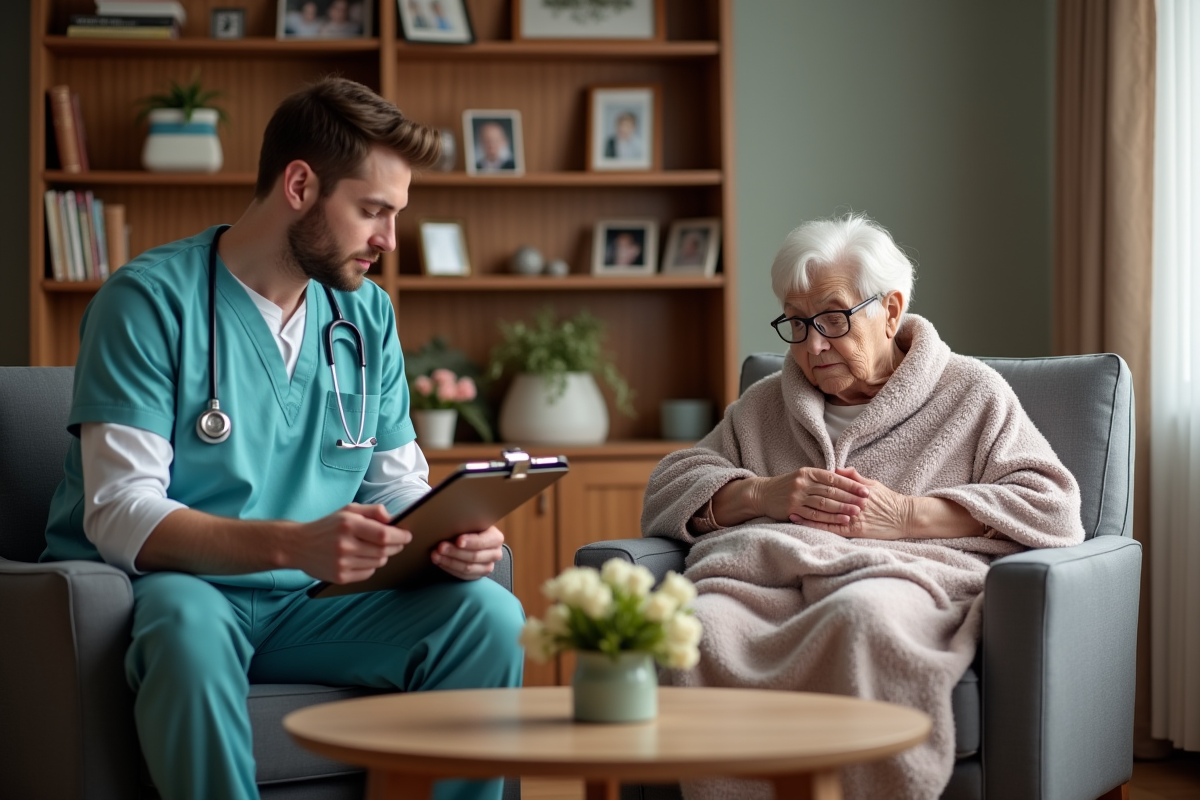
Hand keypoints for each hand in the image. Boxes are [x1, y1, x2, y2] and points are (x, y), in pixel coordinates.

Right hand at [290, 503, 411, 583]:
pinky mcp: (339, 577)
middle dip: (396, 546)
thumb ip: (372, 511)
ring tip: (378, 549)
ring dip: (384, 555)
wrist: (298, 545)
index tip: (407, 535)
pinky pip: (368, 573)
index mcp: (348, 525)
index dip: (400, 536)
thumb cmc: (327, 526)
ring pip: (378, 562)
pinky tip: (364, 558)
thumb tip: (393, 519)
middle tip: (398, 543)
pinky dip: (371, 565)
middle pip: (383, 550)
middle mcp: (344, 545)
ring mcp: (341, 563)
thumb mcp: (348, 510)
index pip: (383, 535)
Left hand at [432, 525, 505, 579]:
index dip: (470, 542)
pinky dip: (449, 569)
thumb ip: (466, 523)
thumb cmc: (472, 528)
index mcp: (496, 538)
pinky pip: (463, 576)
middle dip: (455, 552)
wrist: (474, 538)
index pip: (483, 542)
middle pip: (474, 556)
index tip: (458, 540)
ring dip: (449, 562)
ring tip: (435, 555)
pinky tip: (440, 562)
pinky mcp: (477, 575)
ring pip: (467, 568)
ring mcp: (487, 567)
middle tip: (440, 547)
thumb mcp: (473, 522)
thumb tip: (452, 523)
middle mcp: (495, 554)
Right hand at [754, 467, 870, 524]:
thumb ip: (821, 477)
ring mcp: (797, 496)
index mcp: (808, 472)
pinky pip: (815, 515)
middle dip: (850, 496)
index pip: (833, 477)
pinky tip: (842, 520)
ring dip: (842, 508)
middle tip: (866, 502)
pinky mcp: (793, 509)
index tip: (865, 489)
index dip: (851, 484)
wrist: (762, 493)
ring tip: (857, 511)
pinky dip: (830, 518)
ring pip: (824, 503)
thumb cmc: (787, 485)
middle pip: (831, 490)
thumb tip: (845, 476)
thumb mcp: (802, 476)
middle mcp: (803, 482)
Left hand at [800, 467, 911, 539]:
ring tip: (789, 513)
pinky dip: (818, 527)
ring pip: (825, 516)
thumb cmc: (889, 500)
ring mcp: (853, 517)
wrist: (905, 516)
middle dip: (805, 501)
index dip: (812, 487)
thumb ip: (854, 477)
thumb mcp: (872, 484)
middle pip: (823, 501)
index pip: (829, 488)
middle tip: (787, 499)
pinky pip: (833, 529)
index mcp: (854, 490)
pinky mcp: (856, 530)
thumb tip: (837, 469)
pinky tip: (806, 526)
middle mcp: (852, 502)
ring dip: (806, 515)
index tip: (797, 485)